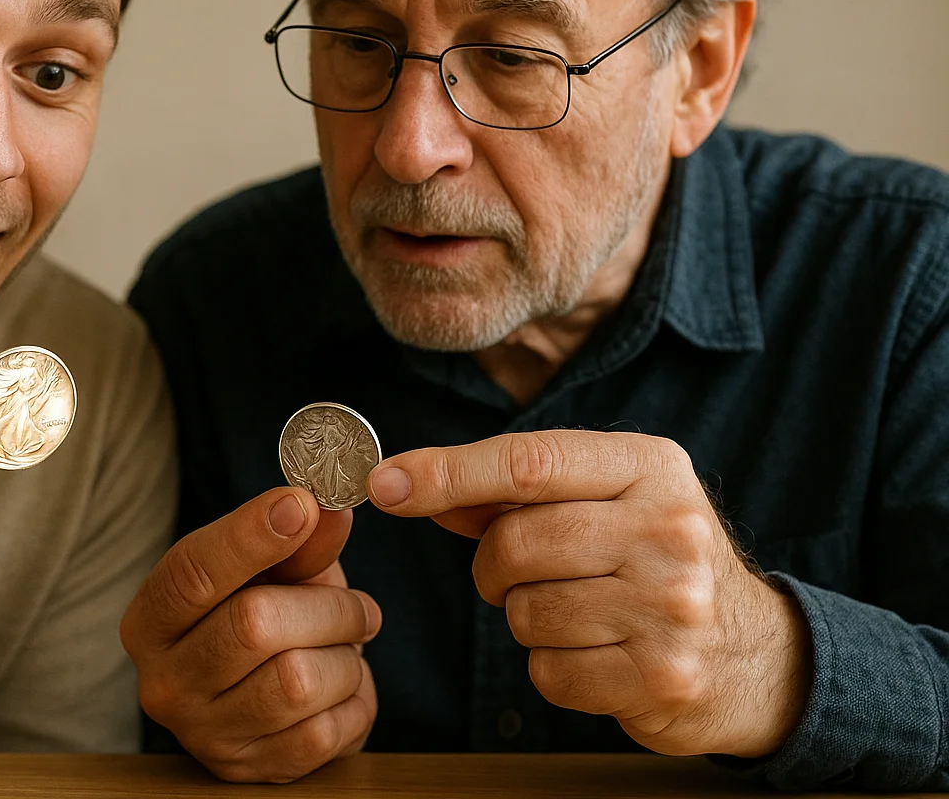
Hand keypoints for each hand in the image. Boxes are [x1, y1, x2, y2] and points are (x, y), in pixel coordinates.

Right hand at [120, 488, 380, 782]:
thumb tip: (330, 511)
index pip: (192, 574)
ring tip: (344, 648)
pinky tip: (341, 688)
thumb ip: (296, 540)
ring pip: (299, 682)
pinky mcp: (251, 771)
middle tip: (357, 605)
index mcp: (150, 621)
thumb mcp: (269, 570)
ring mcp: (204, 735)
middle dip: (327, 607)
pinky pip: (325, 732)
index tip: (302, 504)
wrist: (262, 696)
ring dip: (345, 656)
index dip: (250, 536)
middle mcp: (163, 683)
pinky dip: (352, 701)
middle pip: (254, 625)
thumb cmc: (258, 616)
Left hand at [366, 431, 810, 757]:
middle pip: (515, 543)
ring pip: (524, 612)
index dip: (445, 473)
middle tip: (520, 573)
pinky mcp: (665, 676)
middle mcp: (670, 528)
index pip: (527, 462)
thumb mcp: (602, 501)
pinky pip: (548, 672)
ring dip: (526, 618)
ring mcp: (673, 605)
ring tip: (578, 612)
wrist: (754, 654)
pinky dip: (552, 667)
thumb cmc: (652, 560)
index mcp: (650, 466)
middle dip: (493, 566)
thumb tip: (406, 483)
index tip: (383, 484)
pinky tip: (597, 654)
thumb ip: (510, 492)